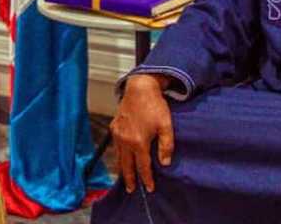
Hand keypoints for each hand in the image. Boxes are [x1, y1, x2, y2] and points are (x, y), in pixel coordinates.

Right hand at [111, 74, 174, 192]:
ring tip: (125, 178)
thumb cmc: (155, 106)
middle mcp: (125, 140)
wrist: (140, 89)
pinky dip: (118, 155)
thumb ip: (166, 146)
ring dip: (122, 169)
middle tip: (131, 190)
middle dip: (130, 179)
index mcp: (139, 142)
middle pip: (127, 165)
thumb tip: (165, 163)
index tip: (150, 188)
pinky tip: (122, 158)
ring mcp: (118, 134)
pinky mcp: (114, 127)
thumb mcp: (166, 126)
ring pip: (119, 157)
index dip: (146, 179)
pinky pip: (115, 146)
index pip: (143, 166)